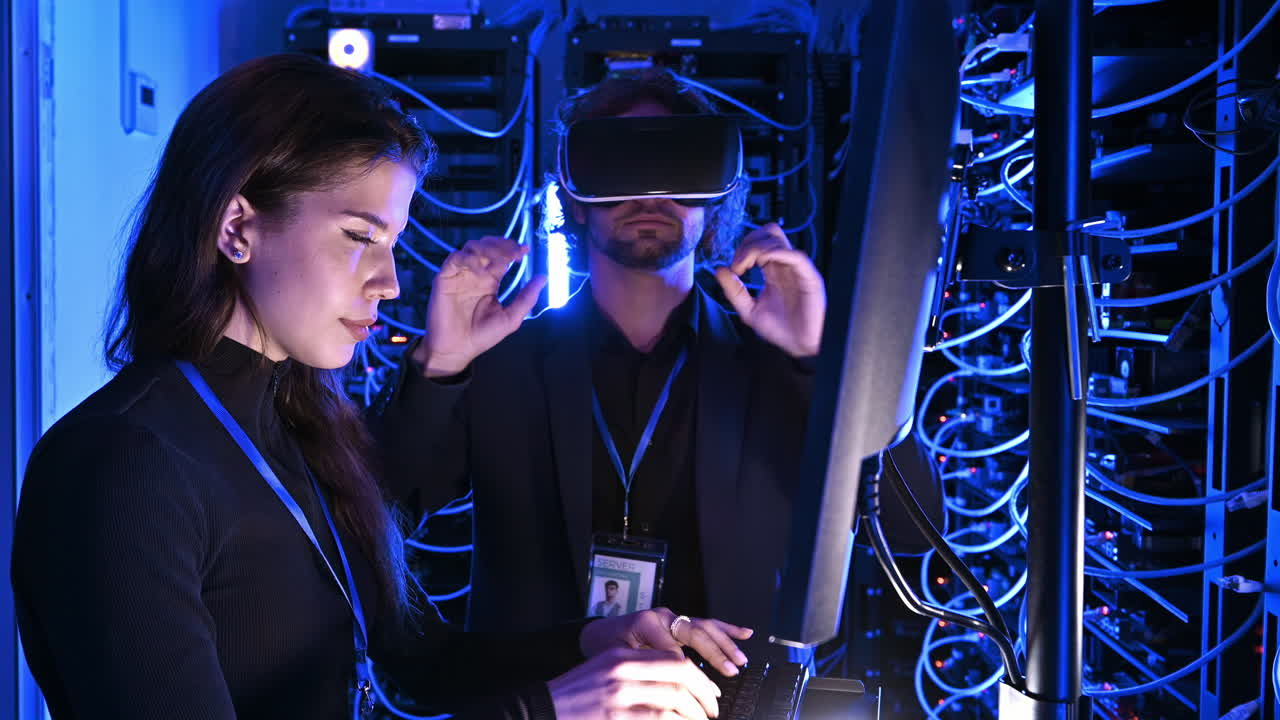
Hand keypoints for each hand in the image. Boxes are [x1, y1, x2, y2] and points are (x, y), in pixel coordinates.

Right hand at [414, 236, 546, 376]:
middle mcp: (475, 274)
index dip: (512, 249)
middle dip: (501, 245)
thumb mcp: (511, 318)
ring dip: (487, 249)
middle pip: (486, 246)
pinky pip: (454, 259)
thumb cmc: (482, 336)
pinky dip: (469, 260)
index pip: (501, 256)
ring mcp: (460, 275)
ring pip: (471, 248)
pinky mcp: (444, 278)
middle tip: (514, 252)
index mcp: (490, 280)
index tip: (525, 249)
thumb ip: (527, 298)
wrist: (457, 350)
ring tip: (501, 259)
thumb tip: (544, 278)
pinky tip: (481, 271)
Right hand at [548, 646, 720, 719]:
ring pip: (674, 698)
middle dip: (704, 694)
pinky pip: (659, 719)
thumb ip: (634, 673)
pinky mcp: (616, 717)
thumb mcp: (602, 673)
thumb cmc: (571, 698)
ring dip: (695, 714)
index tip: (708, 691)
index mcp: (620, 655)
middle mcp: (621, 670)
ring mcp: (618, 694)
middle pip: (679, 674)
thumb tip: (674, 688)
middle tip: (713, 711)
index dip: (698, 676)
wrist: (540, 710)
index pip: (672, 658)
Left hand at [580, 608, 752, 677]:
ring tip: (740, 658)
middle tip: (731, 671)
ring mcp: (671, 618)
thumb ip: (642, 667)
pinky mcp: (677, 622)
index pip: (676, 651)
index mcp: (647, 622)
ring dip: (725, 643)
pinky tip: (743, 633)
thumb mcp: (617, 659)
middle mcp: (663, 616)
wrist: (597, 634)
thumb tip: (669, 684)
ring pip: (705, 627)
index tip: (702, 691)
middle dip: (716, 654)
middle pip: (696, 634)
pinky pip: (705, 623)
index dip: (689, 672)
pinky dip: (725, 628)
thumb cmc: (604, 647)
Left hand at [714, 223, 825, 357]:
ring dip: (756, 249)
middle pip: (768, 233)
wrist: (800, 347)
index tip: (733, 269)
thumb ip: (733, 291)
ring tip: (745, 268)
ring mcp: (797, 270)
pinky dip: (775, 253)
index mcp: (774, 271)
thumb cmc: (782, 330)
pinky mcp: (809, 278)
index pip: (759, 242)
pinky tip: (762, 263)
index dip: (743, 248)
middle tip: (738, 266)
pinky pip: (795, 256)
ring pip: (778, 239)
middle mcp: (786, 267)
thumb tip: (719, 269)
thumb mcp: (748, 310)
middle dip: (748, 244)